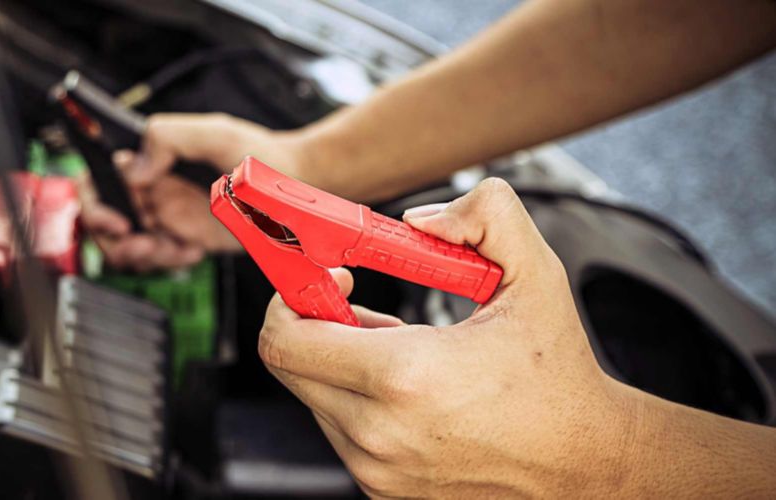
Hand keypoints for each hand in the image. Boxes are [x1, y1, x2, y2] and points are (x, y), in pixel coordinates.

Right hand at [81, 113, 309, 268]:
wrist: (293, 186)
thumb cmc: (259, 153)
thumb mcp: (216, 134)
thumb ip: (170, 137)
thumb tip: (133, 167)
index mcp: (150, 158)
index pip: (99, 177)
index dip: (95, 202)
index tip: (117, 220)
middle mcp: (151, 187)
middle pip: (104, 219)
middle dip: (114, 240)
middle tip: (143, 245)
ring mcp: (166, 215)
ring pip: (128, 245)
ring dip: (144, 255)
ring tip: (175, 249)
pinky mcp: (184, 238)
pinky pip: (160, 258)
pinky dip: (169, 260)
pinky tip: (194, 250)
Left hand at [258, 178, 640, 496]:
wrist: (585, 464)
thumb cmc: (557, 375)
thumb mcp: (535, 277)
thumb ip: (485, 217)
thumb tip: (420, 220)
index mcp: (403, 377)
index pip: (284, 339)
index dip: (294, 296)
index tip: (335, 278)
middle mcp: (378, 432)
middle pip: (288, 366)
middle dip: (313, 324)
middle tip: (359, 305)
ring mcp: (376, 469)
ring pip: (314, 397)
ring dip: (339, 363)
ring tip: (402, 351)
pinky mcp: (381, 490)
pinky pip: (340, 430)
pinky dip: (357, 400)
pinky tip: (409, 389)